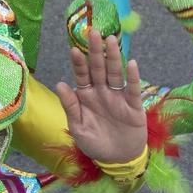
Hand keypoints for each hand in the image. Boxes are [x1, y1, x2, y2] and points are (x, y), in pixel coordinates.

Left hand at [54, 27, 148, 167]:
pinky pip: (133, 90)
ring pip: (115, 74)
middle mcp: (102, 92)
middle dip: (96, 51)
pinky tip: (132, 63)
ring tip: (111, 40)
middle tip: (94, 32)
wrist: (118, 159)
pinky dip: (133, 77)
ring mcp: (118, 97)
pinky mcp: (133, 106)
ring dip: (114, 57)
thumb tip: (60, 83)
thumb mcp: (78, 128)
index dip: (78, 63)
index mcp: (86, 96)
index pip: (82, 75)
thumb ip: (70, 106)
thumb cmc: (95, 143)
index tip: (74, 49)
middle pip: (99, 68)